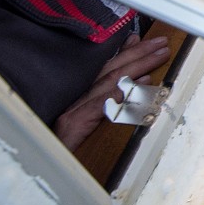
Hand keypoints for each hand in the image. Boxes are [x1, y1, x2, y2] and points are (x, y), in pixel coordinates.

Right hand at [54, 34, 170, 150]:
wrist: (43, 166)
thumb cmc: (66, 149)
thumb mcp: (86, 126)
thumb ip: (108, 105)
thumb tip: (137, 83)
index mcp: (78, 98)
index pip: (103, 69)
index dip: (123, 52)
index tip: (140, 39)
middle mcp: (75, 99)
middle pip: (109, 70)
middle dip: (138, 53)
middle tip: (160, 44)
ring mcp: (73, 110)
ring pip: (109, 81)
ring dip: (137, 66)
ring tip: (158, 56)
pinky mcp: (74, 124)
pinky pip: (101, 105)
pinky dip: (121, 92)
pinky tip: (139, 84)